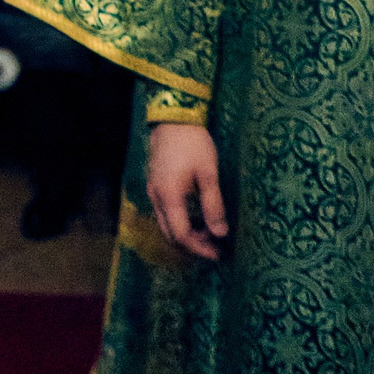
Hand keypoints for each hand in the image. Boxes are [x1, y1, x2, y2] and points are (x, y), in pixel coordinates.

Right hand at [148, 122, 228, 260]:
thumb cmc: (193, 144)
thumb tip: (221, 234)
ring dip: (187, 235)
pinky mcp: (155, 186)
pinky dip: (181, 223)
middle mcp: (156, 198)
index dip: (200, 248)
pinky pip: (165, 214)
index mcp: (169, 197)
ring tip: (210, 235)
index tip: (219, 253)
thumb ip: (213, 205)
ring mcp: (153, 192)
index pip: (181, 235)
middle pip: (170, 234)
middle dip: (193, 246)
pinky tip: (198, 220)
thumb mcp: (208, 174)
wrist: (173, 119)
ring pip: (166, 225)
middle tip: (216, 249)